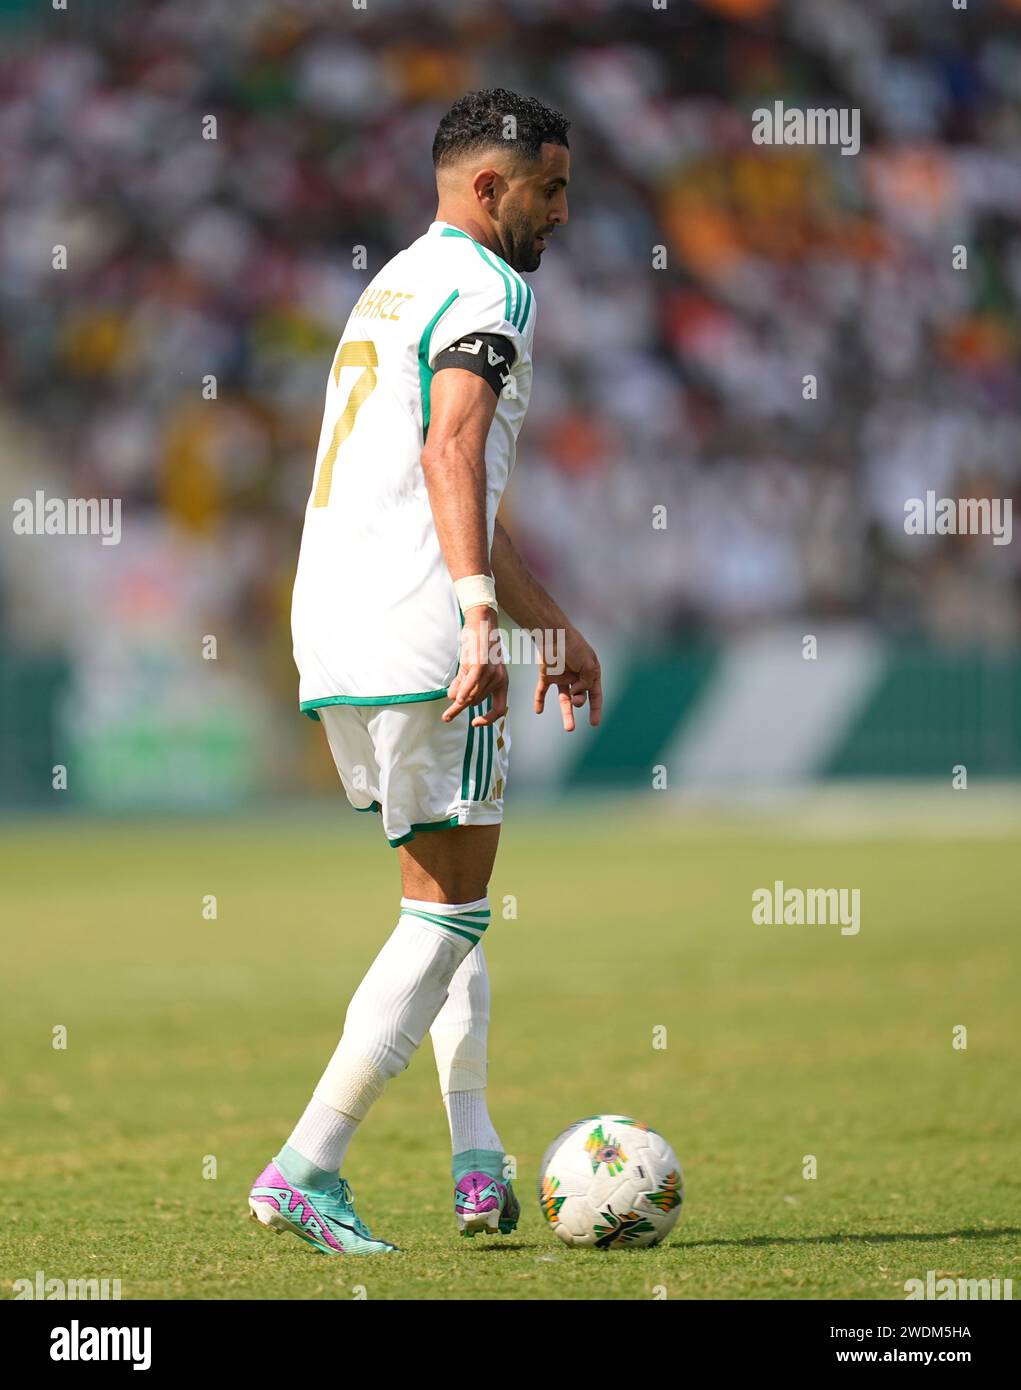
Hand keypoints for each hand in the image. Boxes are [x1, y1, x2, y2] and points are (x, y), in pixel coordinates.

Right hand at [443, 606, 507, 726]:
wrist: (482, 624)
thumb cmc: (478, 646)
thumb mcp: (474, 669)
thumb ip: (465, 684)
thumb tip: (454, 699)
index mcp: (502, 682)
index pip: (501, 709)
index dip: (489, 720)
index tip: (475, 723)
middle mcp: (499, 679)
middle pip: (478, 701)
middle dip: (463, 707)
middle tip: (448, 716)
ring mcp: (491, 672)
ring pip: (472, 694)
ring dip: (458, 703)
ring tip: (447, 713)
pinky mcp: (481, 663)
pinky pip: (471, 683)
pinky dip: (463, 692)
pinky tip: (456, 700)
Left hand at [534, 626, 601, 731]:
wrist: (553, 633)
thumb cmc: (573, 646)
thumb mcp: (587, 665)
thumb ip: (587, 682)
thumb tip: (580, 694)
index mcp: (590, 671)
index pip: (596, 693)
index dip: (596, 708)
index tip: (594, 723)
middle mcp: (577, 675)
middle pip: (580, 696)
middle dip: (580, 702)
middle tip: (575, 701)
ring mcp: (562, 676)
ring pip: (564, 699)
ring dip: (567, 713)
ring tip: (570, 729)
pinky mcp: (547, 675)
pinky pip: (542, 691)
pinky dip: (539, 700)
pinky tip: (538, 711)